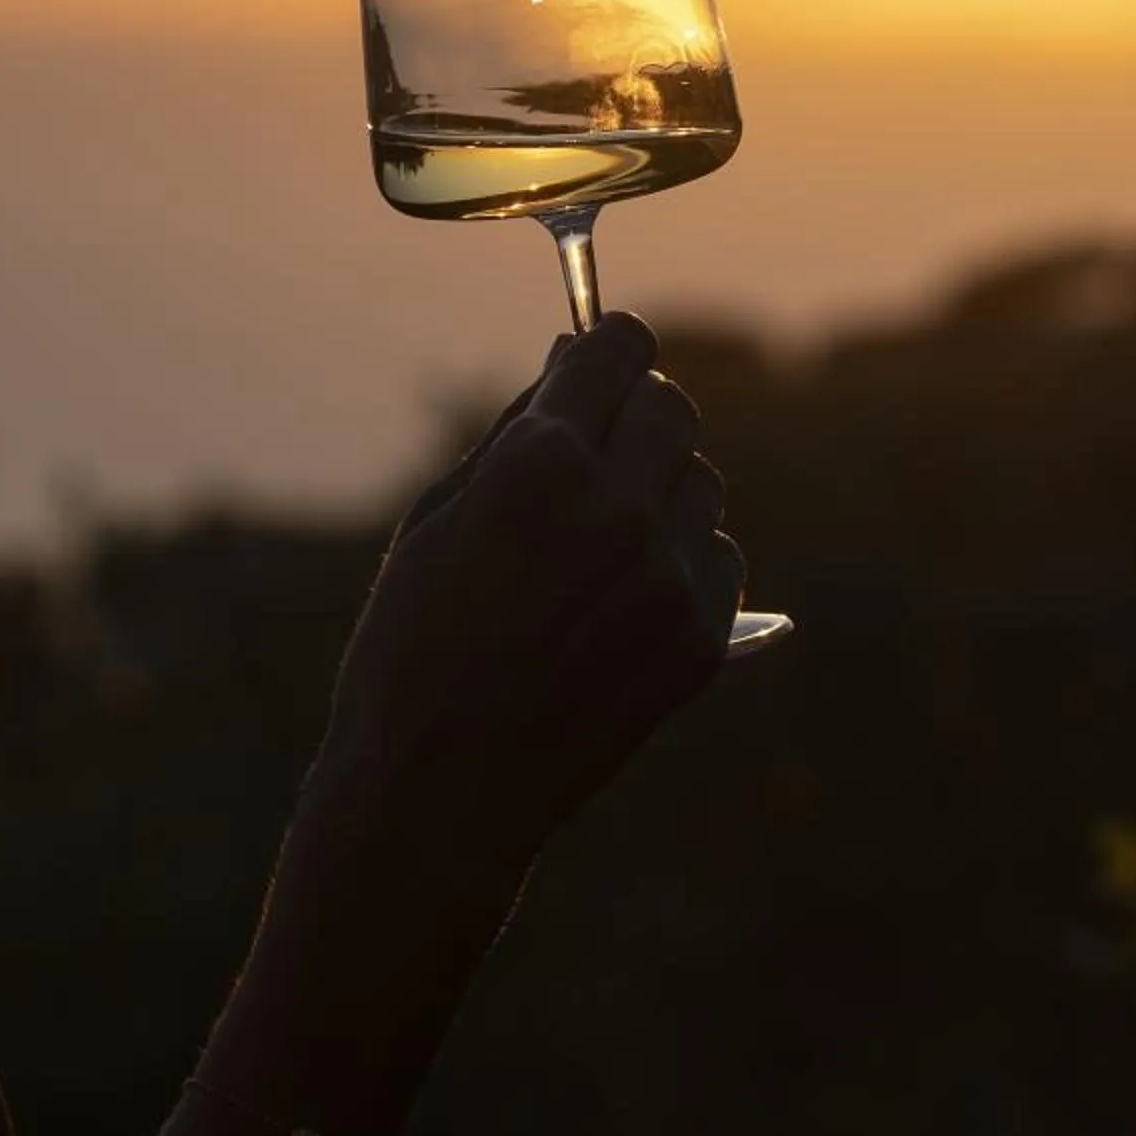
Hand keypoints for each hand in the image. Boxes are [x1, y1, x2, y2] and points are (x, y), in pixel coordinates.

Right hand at [301, 312, 745, 889]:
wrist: (441, 788)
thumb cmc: (415, 642)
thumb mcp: (439, 517)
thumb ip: (516, 431)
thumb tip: (570, 361)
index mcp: (542, 462)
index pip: (619, 346)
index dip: (605, 349)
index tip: (597, 365)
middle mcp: (618, 507)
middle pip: (671, 407)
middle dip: (634, 414)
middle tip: (597, 450)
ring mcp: (667, 578)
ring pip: (701, 481)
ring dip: (660, 488)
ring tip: (601, 539)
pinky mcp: (700, 640)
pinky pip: (719, 554)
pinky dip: (683, 558)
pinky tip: (626, 594)